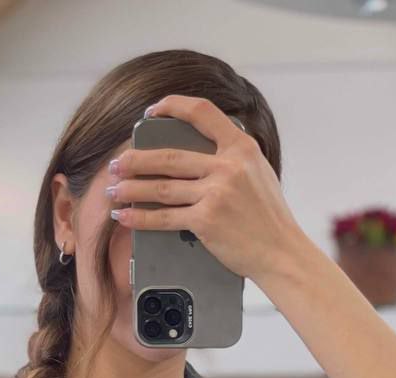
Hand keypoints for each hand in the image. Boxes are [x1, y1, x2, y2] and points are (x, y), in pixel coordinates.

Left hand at [106, 93, 303, 284]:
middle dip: (136, 160)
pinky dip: (139, 218)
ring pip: (161, 187)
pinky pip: (164, 218)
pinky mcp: (206, 221)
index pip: (202, 112)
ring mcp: (216, 193)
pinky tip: (125, 216)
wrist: (282, 252)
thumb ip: (233, 157)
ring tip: (113, 189)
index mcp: (241, 147)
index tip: (151, 112)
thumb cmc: (269, 218)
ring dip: (131, 189)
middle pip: (169, 156)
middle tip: (117, 163)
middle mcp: (228, 166)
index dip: (172, 107)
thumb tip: (202, 150)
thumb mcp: (259, 173)